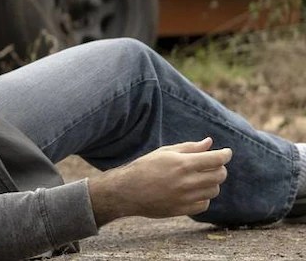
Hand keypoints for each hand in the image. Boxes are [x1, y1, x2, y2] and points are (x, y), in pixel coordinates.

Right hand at [87, 137, 231, 224]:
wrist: (127, 191)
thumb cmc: (145, 167)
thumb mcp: (165, 152)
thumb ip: (189, 148)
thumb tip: (210, 143)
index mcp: (182, 164)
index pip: (216, 159)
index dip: (225, 154)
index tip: (227, 152)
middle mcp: (186, 181)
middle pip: (219, 175)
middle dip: (219, 168)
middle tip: (212, 165)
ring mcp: (185, 197)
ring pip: (214, 190)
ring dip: (211, 183)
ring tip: (200, 178)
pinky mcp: (182, 209)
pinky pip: (204, 204)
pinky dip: (203, 197)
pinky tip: (193, 191)